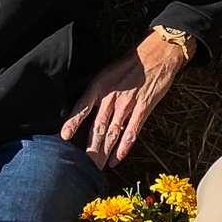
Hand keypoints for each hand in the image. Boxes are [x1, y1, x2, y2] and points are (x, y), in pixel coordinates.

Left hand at [60, 31, 191, 167]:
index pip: (82, 106)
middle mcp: (112, 96)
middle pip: (97, 127)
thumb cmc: (129, 65)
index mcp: (100, 86)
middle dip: (89, 149)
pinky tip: (117, 159)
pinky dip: (124, 147)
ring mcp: (128, 104)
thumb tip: (83, 113)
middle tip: (81, 166)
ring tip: (97, 168)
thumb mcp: (106, 74)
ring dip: (104, 152)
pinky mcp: (144, 108)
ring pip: (113, 133)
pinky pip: (132, 131)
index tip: (64, 137)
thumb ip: (95, 94)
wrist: (157, 53)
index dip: (73, 122)